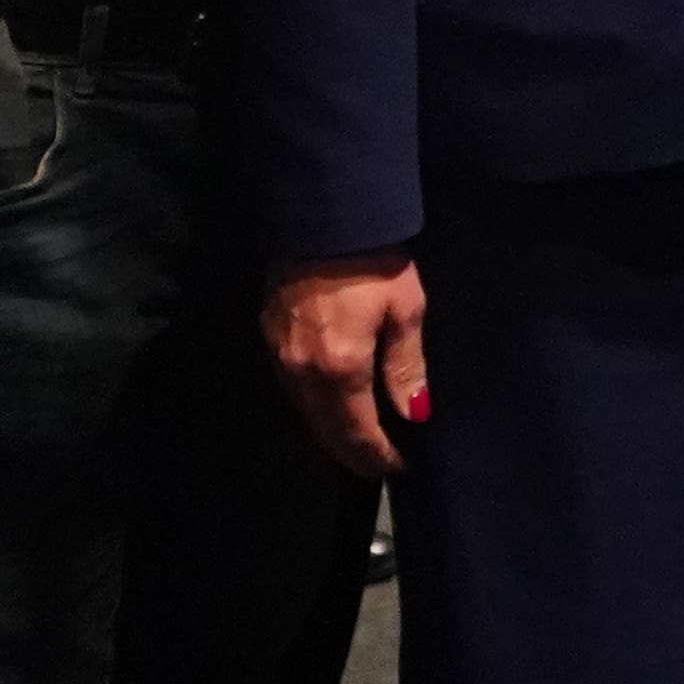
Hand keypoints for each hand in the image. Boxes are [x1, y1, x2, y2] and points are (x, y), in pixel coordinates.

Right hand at [263, 251, 429, 477]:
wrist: (322, 216)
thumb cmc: (375, 260)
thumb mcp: (405, 309)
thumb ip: (406, 366)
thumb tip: (414, 414)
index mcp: (339, 368)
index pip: (356, 431)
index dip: (378, 455)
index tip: (398, 467)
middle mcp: (302, 371)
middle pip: (325, 431)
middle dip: (352, 453)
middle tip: (378, 465)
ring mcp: (280, 355)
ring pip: (304, 413)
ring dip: (331, 433)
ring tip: (360, 441)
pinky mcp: (269, 337)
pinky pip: (292, 389)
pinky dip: (314, 407)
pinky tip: (333, 406)